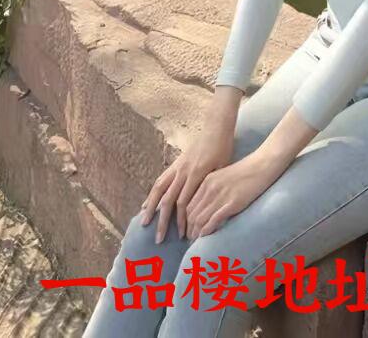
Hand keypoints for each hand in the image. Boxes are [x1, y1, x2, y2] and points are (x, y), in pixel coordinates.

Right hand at [141, 125, 234, 243]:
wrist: (216, 128)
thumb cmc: (223, 149)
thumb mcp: (222, 167)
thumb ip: (211, 186)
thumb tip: (205, 208)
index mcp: (196, 174)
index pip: (183, 202)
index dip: (181, 220)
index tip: (182, 235)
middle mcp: (182, 171)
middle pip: (167, 199)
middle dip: (162, 221)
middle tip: (158, 239)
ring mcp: (177, 167)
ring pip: (159, 189)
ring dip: (150, 207)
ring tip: (144, 223)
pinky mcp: (175, 164)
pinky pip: (160, 180)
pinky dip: (152, 193)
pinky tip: (146, 204)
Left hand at [184, 151, 283, 239]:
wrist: (261, 165)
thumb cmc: (244, 172)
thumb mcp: (222, 176)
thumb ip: (211, 189)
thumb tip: (204, 207)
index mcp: (206, 181)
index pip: (188, 205)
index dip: (185, 220)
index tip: (187, 229)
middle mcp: (210, 188)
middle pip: (192, 213)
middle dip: (189, 228)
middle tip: (189, 239)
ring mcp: (220, 196)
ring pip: (200, 219)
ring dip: (196, 232)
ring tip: (196, 241)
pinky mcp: (232, 203)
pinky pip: (214, 220)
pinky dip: (207, 230)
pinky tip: (205, 237)